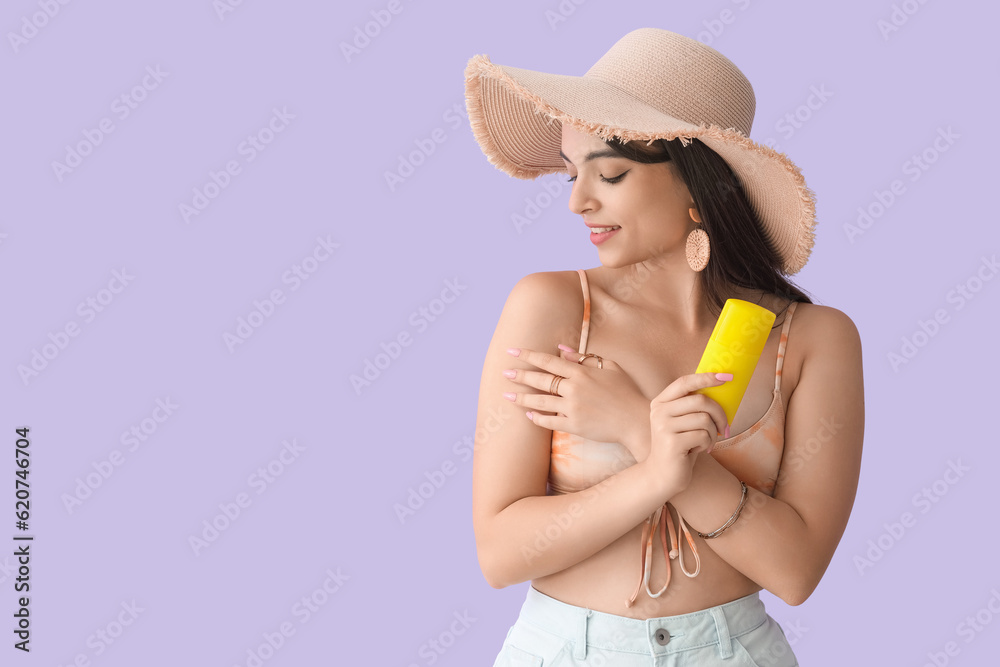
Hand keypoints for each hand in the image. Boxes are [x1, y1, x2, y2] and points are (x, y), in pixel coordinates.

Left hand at [502, 344, 648, 457]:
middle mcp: (574, 389)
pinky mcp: (574, 426)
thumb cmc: (626, 391)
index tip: (512, 351)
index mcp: (581, 372)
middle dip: (520, 375)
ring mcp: (572, 408)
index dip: (529, 355)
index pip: (549, 361)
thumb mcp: (610, 367)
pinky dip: (538, 419)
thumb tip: (561, 349)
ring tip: (507, 395)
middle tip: (504, 372)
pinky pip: (550, 422)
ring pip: (540, 402)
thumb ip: (584, 358)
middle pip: (540, 380)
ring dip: (522, 398)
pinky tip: (528, 416)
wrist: (636, 420)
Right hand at [646, 372, 730, 495]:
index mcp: (660, 402)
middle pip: (700, 401)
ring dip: (713, 433)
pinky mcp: (672, 443)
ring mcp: (663, 427)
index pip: (684, 383)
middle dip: (720, 414)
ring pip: (704, 419)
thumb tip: (721, 386)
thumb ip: (693, 406)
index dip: (706, 377)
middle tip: (724, 427)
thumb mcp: (682, 422)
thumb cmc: (679, 445)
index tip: (726, 377)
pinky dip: (707, 444)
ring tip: (706, 442)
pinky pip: (703, 436)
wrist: (662, 475)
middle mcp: (659, 412)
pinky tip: (698, 450)